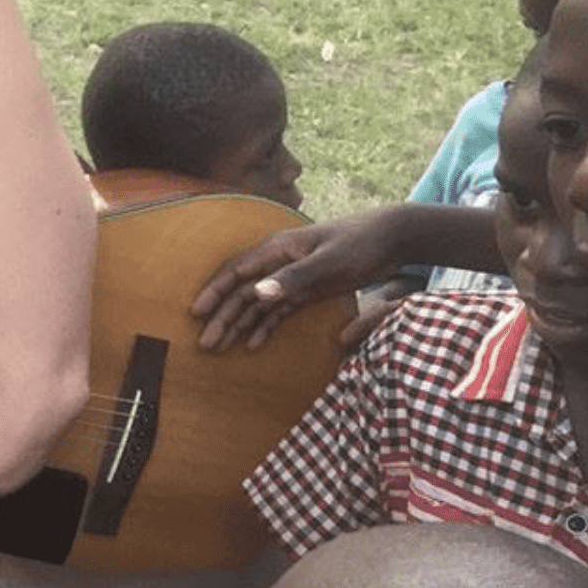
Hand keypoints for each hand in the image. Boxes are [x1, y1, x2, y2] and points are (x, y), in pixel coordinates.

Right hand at [191, 214, 398, 350]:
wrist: (391, 239)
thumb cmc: (359, 244)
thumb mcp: (328, 262)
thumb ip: (293, 278)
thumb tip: (256, 293)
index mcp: (277, 250)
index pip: (235, 271)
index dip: (214, 291)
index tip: (197, 314)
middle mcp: (278, 264)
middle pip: (241, 292)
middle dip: (222, 317)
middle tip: (205, 344)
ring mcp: (291, 278)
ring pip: (256, 304)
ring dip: (238, 325)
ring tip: (219, 348)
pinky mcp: (306, 291)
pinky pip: (277, 312)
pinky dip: (263, 327)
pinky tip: (253, 345)